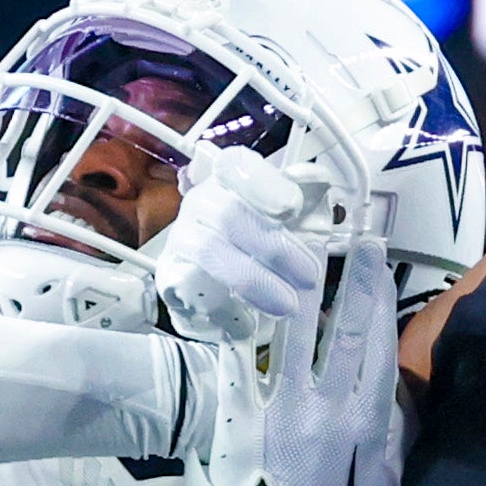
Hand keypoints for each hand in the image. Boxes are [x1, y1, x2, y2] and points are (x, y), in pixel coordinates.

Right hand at [144, 149, 323, 348]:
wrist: (226, 291)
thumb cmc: (264, 246)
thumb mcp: (296, 219)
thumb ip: (307, 196)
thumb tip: (316, 179)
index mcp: (231, 180)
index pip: (236, 164)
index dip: (263, 182)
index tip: (292, 207)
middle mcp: (201, 202)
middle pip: (228, 213)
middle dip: (274, 247)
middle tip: (308, 275)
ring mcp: (181, 237)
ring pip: (210, 249)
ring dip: (255, 279)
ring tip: (287, 305)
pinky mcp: (170, 274)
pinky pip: (193, 287)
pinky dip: (226, 307)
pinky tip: (249, 320)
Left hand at [261, 242, 408, 485]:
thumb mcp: (379, 482)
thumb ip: (389, 439)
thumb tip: (398, 395)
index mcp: (369, 422)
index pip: (380, 352)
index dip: (384, 308)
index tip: (384, 271)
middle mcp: (337, 408)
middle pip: (350, 334)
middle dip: (358, 285)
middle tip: (362, 242)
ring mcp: (298, 408)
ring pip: (310, 339)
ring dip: (316, 293)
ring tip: (319, 252)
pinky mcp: (266, 414)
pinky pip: (269, 362)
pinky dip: (272, 328)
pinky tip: (275, 299)